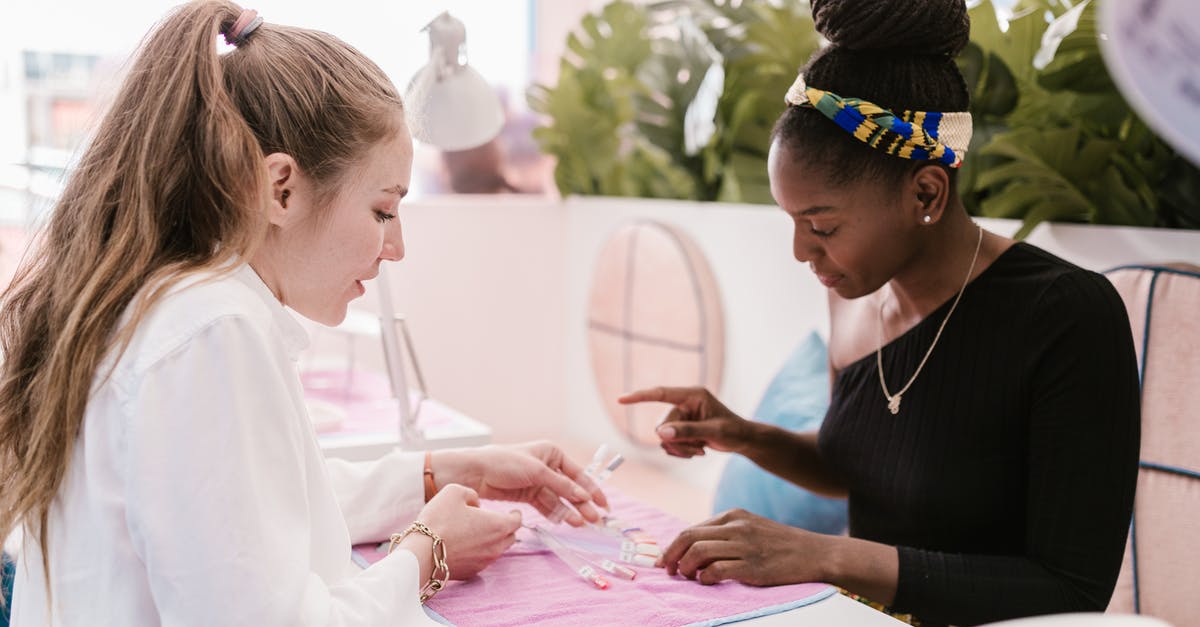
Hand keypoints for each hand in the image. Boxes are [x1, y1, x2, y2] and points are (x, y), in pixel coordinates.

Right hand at [412, 483, 521, 579]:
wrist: (421, 553)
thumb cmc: (439, 520)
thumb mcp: (454, 491)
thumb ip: (471, 494)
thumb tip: (476, 505)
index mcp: (498, 525)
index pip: (517, 520)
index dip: (515, 514)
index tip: (513, 511)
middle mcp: (495, 547)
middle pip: (511, 537)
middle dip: (506, 528)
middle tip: (495, 521)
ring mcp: (484, 562)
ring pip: (496, 550)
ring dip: (492, 541)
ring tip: (476, 532)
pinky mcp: (471, 573)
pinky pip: (481, 561)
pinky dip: (478, 553)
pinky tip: (464, 546)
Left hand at [433, 441, 607, 525]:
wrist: (474, 473)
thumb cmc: (505, 462)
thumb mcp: (537, 472)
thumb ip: (562, 485)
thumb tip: (584, 497)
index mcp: (552, 452)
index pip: (578, 473)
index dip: (592, 489)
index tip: (604, 505)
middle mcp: (547, 466)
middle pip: (570, 488)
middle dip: (583, 504)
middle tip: (595, 520)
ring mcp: (537, 481)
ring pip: (559, 499)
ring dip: (570, 511)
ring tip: (581, 524)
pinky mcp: (527, 494)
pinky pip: (546, 505)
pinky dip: (555, 513)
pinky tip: (565, 522)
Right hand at [618, 387, 753, 457]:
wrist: (743, 440)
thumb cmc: (733, 431)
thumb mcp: (713, 432)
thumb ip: (687, 431)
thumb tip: (660, 434)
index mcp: (692, 395)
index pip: (661, 393)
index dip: (640, 396)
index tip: (621, 400)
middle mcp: (685, 403)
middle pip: (663, 424)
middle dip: (677, 441)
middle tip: (697, 450)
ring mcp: (683, 416)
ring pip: (664, 436)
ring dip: (680, 448)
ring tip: (700, 451)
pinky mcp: (682, 428)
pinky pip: (669, 442)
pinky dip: (681, 451)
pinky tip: (698, 451)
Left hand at [659, 509, 830, 585]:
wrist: (815, 553)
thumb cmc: (780, 544)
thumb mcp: (751, 528)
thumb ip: (725, 533)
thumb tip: (693, 548)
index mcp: (733, 515)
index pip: (691, 529)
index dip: (673, 547)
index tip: (665, 562)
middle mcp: (736, 527)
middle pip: (688, 537)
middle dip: (671, 555)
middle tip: (668, 571)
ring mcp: (744, 546)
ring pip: (698, 552)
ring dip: (686, 567)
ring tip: (689, 577)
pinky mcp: (753, 566)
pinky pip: (717, 570)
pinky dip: (705, 578)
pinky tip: (708, 582)